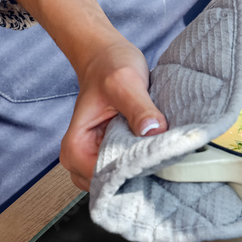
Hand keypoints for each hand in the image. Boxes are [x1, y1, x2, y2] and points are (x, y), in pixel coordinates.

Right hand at [9, 0, 166, 190]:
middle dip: (139, 176)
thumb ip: (139, 108)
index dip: (130, 174)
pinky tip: (160, 150)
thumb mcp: (125, 83)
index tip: (155, 163)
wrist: (107, 55)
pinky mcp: (115, 152)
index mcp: (76, 147)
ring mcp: (99, 157)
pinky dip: (145, 163)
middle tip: (165, 160)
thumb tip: (152, 130)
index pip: (102, 179)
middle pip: (111, 186)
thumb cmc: (109, 66)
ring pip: (122, 180)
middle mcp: (82, 158)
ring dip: (144, 170)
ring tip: (164, 154)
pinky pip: (130, 168)